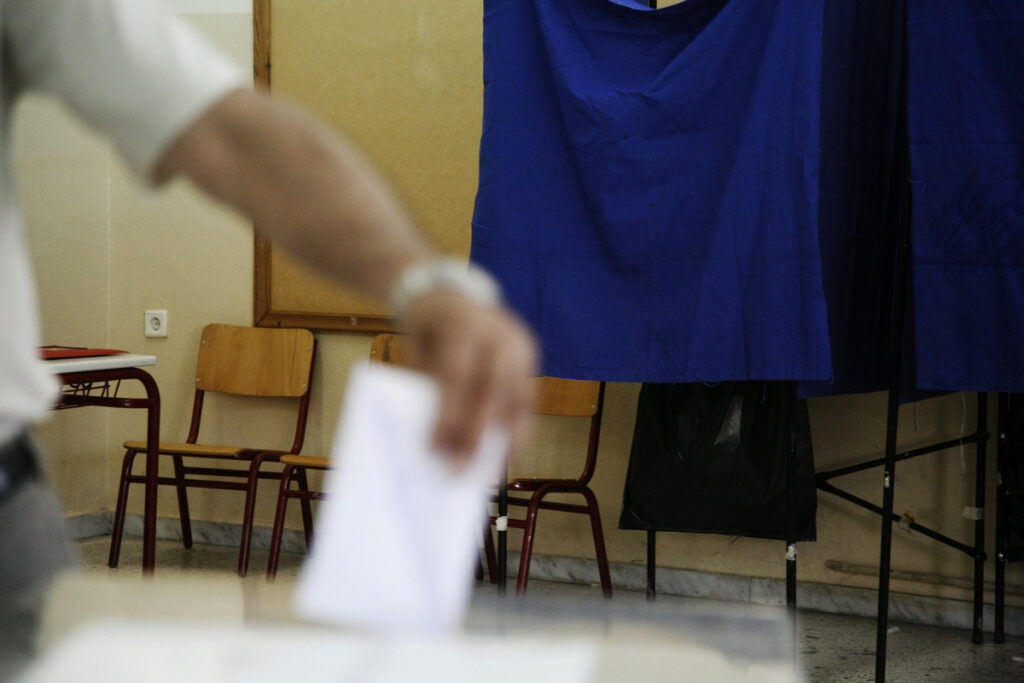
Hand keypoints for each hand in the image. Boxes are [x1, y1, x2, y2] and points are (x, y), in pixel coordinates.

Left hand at [402, 291, 538, 464]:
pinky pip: (528, 397)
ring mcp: (520, 342)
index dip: (448, 414)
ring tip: (488, 473)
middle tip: (460, 471)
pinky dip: (517, 428)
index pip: (458, 374)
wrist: (450, 295)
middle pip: (492, 389)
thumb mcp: (418, 352)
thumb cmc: (427, 333)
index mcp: (463, 324)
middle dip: (476, 434)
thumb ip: (428, 388)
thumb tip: (436, 442)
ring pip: (517, 396)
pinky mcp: (532, 355)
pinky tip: (506, 454)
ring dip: (504, 438)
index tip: (435, 451)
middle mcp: (499, 332)